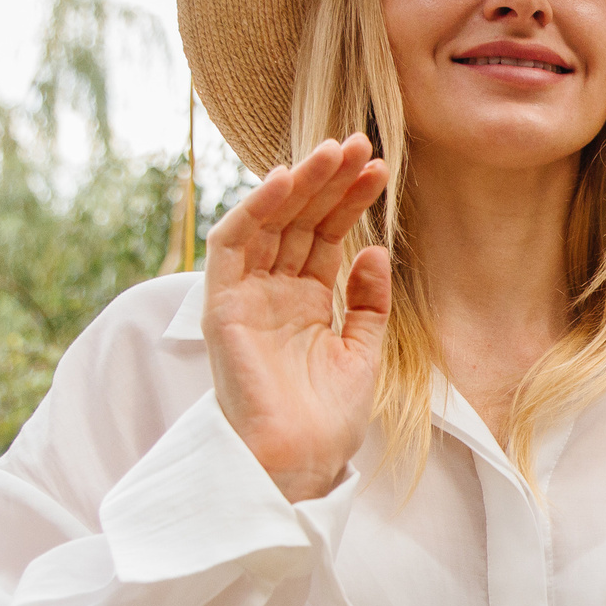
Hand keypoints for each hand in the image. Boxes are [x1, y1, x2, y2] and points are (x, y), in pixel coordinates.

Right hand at [202, 137, 391, 503]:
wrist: (301, 461)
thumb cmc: (328, 418)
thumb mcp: (364, 351)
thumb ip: (369, 302)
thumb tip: (376, 250)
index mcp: (305, 302)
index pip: (325, 235)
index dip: (350, 200)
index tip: (382, 170)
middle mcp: (273, 293)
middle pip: (299, 220)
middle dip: (329, 180)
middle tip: (361, 144)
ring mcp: (246, 297)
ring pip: (269, 222)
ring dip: (299, 183)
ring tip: (334, 151)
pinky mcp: (223, 307)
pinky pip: (233, 246)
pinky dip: (255, 209)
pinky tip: (285, 180)